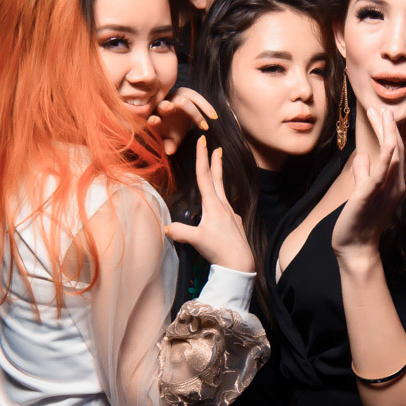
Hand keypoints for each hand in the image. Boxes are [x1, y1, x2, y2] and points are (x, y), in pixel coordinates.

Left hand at [147, 87, 216, 155]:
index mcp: (155, 117)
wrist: (176, 119)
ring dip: (194, 106)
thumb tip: (169, 152)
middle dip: (167, 106)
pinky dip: (205, 105)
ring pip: (183, 97)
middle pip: (163, 104)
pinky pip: (195, 96)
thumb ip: (169, 146)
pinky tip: (214, 115)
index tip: (156, 121)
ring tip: (210, 117)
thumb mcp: (171, 140)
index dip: (153, 120)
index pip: (151, 118)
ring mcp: (174, 97)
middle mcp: (163, 105)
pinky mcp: (185, 93)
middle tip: (170, 108)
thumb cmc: (171, 131)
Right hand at [165, 136, 254, 272]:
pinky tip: (219, 209)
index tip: (203, 141)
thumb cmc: (219, 250)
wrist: (240, 263)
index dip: (202, 157)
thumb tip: (165, 227)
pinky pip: (225, 208)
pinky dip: (220, 202)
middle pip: (217, 179)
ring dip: (219, 179)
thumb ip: (179, 231)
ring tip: (217, 172)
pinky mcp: (235, 223)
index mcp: (213, 205)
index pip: (205, 176)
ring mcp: (231, 214)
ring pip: (222, 192)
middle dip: (215, 163)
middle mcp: (224, 206)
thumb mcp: (196, 240)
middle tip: (216, 147)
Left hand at [331, 108, 405, 265]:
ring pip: (391, 157)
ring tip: (383, 114)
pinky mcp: (370, 196)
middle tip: (381, 108)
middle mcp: (394, 186)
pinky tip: (386, 143)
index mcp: (392, 183)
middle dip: (388, 128)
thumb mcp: (360, 192)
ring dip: (388, 134)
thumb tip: (362, 157)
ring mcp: (384, 191)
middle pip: (395, 150)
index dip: (388, 131)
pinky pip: (381, 174)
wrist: (355, 248)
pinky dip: (385, 157)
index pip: (393, 152)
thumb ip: (363, 174)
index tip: (380, 114)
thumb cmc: (357, 222)